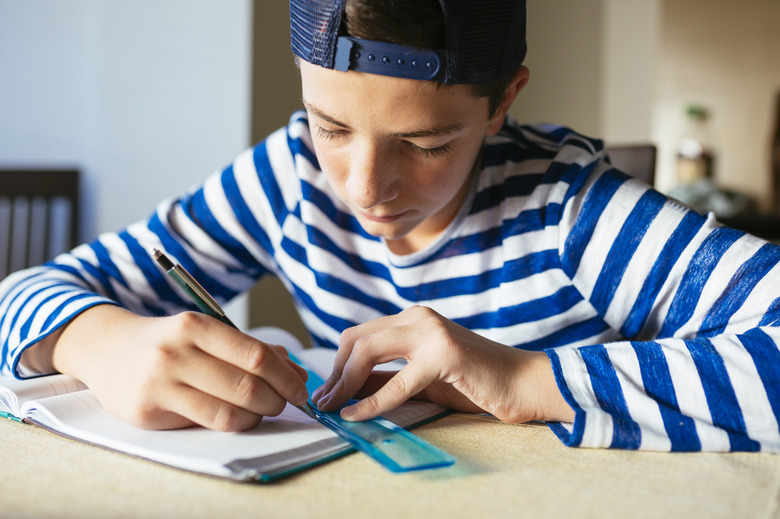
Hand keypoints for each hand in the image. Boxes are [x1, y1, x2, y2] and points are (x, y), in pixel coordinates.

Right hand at [42, 305, 308, 430]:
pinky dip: (232, 424)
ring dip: (257, 416)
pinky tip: (236, 417)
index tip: (300, 388)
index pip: (256, 356)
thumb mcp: (206, 331)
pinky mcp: (148, 411)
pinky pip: (205, 424)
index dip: (286, 377)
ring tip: (261, 411)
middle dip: (277, 399)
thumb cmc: (167, 341)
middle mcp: (176, 352)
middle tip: (284, 402)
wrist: (106, 349)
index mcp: (196, 325)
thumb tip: (296, 372)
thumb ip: (251, 349)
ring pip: (229, 412)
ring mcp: (160, 383)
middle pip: (247, 386)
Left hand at [311, 306, 573, 422]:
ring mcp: (431, 332)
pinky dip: (371, 401)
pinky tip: (356, 415)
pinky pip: (397, 381)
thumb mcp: (423, 378)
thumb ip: (388, 376)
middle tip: (324, 402)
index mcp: (414, 318)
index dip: (337, 364)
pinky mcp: (445, 354)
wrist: (524, 384)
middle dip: (334, 373)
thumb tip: (348, 388)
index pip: (359, 335)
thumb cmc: (476, 382)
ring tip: (332, 408)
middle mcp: (419, 317)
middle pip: (356, 339)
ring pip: (368, 351)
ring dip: (344, 383)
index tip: (327, 392)